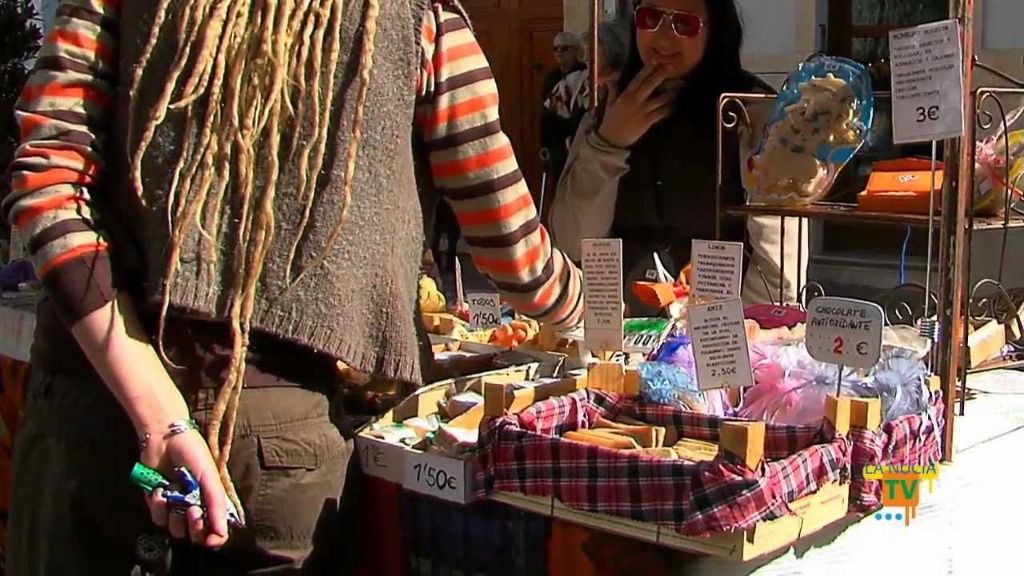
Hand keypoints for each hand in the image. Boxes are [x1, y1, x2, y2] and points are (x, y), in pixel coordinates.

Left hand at [141, 426, 229, 547]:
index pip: (217, 532)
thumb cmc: (193, 452)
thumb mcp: (210, 477)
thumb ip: (216, 504)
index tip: (210, 537)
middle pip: (196, 536)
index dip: (215, 538)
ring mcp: (176, 507)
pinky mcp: (158, 505)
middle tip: (192, 510)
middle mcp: (196, 508)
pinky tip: (160, 489)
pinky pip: (158, 519)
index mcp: (213, 502)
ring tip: (174, 492)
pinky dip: (158, 506)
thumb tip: (221, 531)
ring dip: (174, 514)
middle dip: (194, 527)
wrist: (163, 438)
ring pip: (175, 530)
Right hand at [597, 64, 676, 148]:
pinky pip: (661, 113)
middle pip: (650, 84)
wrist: (611, 139)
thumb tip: (609, 79)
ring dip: (670, 93)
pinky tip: (674, 106)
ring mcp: (642, 111)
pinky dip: (668, 109)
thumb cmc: (610, 121)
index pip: (638, 78)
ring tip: (678, 87)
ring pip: (659, 99)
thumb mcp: (610, 103)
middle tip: (671, 67)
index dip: (648, 69)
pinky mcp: (647, 121)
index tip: (656, 61)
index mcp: (626, 95)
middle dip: (661, 75)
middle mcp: (635, 100)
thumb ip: (613, 90)